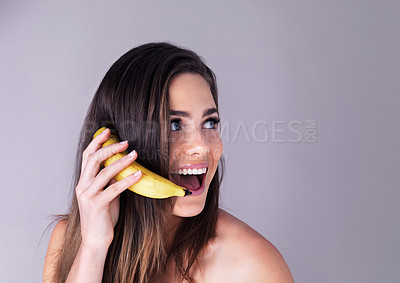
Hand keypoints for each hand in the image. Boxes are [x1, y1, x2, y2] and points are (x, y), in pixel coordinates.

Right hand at [75, 128, 141, 248]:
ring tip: (135, 154)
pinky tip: (139, 174)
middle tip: (126, 142)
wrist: (96, 240)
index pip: (87, 156)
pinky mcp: (97, 205)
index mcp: (83, 182)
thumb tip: (123, 167)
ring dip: (121, 161)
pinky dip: (128, 180)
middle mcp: (83, 186)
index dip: (96, 142)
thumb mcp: (106, 195)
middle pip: (94, 159)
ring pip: (104, 172)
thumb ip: (110, 182)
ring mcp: (88, 195)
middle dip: (110, 147)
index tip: (107, 131)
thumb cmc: (103, 217)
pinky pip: (114, 189)